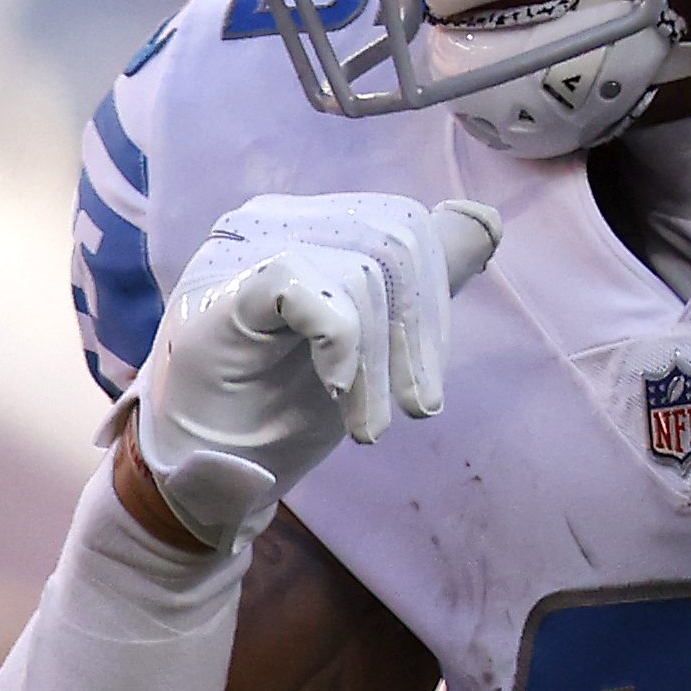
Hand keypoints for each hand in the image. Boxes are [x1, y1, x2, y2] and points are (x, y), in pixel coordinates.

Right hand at [133, 195, 500, 549]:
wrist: (207, 470)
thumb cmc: (283, 402)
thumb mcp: (374, 339)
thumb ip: (417, 284)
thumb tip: (484, 221)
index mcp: (316, 226)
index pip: (405, 226)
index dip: (433, 301)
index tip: (424, 383)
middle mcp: (278, 220)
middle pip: (395, 241)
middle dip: (418, 334)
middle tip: (411, 408)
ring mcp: (243, 249)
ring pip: (361, 269)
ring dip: (377, 363)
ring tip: (366, 425)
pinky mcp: (218, 287)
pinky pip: (301, 281)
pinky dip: (338, 343)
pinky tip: (332, 389)